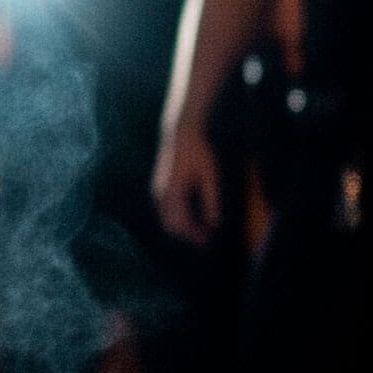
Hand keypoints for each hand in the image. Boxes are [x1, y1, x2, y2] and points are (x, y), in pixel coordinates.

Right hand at [153, 119, 220, 244]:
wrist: (181, 132)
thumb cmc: (199, 151)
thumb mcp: (211, 175)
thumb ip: (212, 200)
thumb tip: (215, 223)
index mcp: (174, 192)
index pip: (182, 224)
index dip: (196, 235)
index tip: (210, 240)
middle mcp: (161, 194)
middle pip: (171, 226)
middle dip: (188, 235)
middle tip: (208, 239)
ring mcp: (158, 190)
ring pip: (166, 219)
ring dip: (183, 227)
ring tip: (202, 229)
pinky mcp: (159, 186)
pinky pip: (165, 210)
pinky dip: (178, 218)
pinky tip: (193, 216)